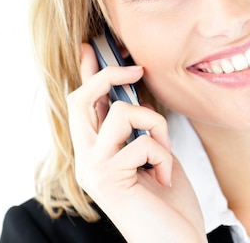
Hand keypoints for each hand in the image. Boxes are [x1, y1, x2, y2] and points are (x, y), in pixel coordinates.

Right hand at [67, 43, 206, 241]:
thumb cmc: (168, 203)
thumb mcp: (153, 155)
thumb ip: (138, 129)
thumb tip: (134, 94)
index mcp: (97, 153)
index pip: (83, 105)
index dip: (86, 73)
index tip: (90, 46)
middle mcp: (86, 160)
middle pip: (81, 99)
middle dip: (108, 75)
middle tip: (137, 71)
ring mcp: (92, 170)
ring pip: (118, 114)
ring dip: (154, 126)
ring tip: (164, 154)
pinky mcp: (107, 179)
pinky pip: (141, 141)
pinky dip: (163, 155)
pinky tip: (165, 178)